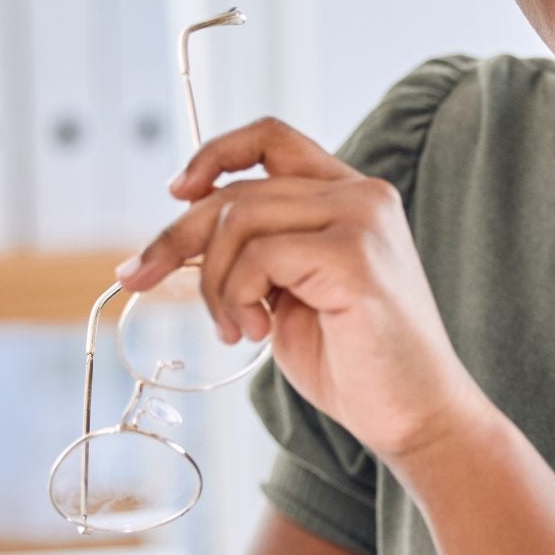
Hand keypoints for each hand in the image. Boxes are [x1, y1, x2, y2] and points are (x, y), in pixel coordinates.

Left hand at [114, 117, 491, 462]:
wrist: (417, 416)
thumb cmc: (355, 362)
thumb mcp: (290, 291)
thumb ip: (258, 250)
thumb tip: (182, 230)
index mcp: (349, 196)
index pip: (272, 138)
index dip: (214, 154)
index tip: (175, 192)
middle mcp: (361, 195)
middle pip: (238, 189)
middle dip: (176, 238)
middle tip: (137, 277)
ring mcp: (362, 220)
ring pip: (239, 220)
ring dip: (214, 284)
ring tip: (233, 329)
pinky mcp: (355, 256)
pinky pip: (258, 257)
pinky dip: (237, 298)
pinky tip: (256, 333)